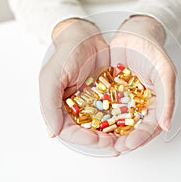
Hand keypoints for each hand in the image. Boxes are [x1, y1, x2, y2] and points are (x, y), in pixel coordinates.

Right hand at [39, 19, 117, 151]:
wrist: (85, 36)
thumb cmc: (65, 54)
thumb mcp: (51, 77)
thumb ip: (49, 104)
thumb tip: (52, 132)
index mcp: (60, 108)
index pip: (70, 132)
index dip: (83, 139)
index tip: (97, 140)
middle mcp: (76, 109)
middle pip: (88, 133)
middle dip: (102, 141)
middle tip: (116, 144)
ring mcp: (92, 103)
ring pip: (102, 125)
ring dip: (113, 135)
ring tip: (125, 139)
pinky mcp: (106, 96)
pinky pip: (114, 111)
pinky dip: (121, 119)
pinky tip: (131, 124)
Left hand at [110, 15, 175, 152]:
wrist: (135, 33)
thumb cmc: (153, 51)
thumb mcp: (165, 73)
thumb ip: (168, 98)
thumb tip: (166, 126)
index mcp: (157, 102)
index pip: (151, 126)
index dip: (141, 137)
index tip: (129, 144)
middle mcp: (143, 104)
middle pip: (135, 128)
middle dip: (125, 139)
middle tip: (113, 147)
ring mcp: (128, 98)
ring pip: (120, 120)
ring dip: (113, 132)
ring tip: (102, 140)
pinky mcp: (114, 92)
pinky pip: (108, 107)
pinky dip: (103, 117)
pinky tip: (94, 123)